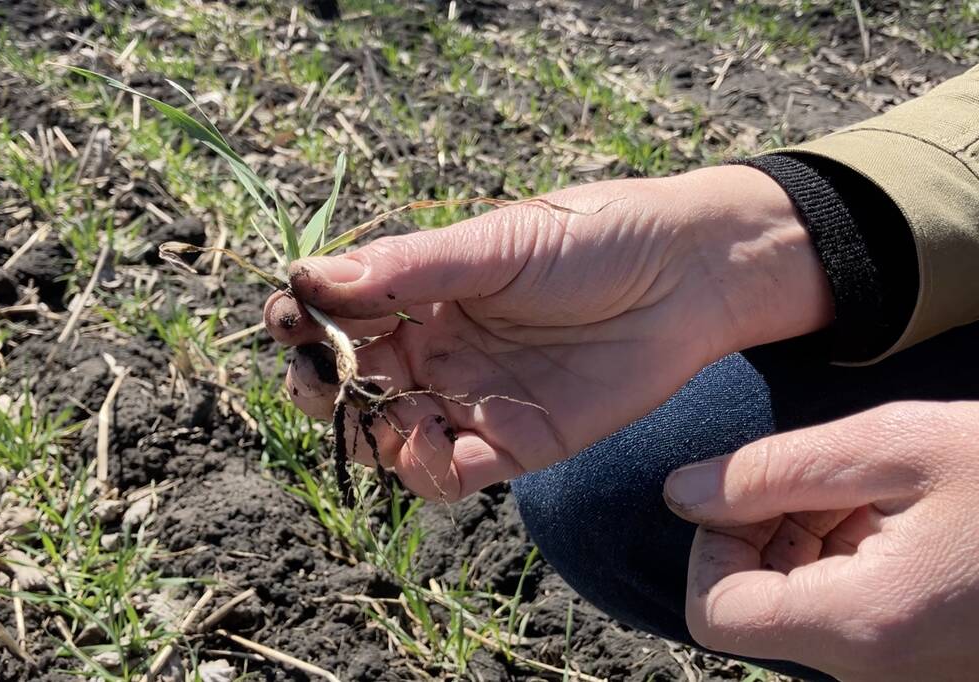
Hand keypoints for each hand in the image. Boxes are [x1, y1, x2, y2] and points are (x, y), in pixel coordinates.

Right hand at [265, 166, 831, 499]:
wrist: (689, 276)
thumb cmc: (592, 237)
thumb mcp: (496, 243)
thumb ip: (408, 266)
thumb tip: (309, 277)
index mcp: (420, 291)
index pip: (336, 316)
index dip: (303, 323)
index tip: (289, 321)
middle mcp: (435, 348)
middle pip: (350, 386)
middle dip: (323, 390)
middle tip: (325, 382)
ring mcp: (472, 398)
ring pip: (391, 437)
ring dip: (373, 438)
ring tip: (393, 421)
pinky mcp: (515, 443)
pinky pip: (452, 473)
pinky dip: (431, 473)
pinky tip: (438, 450)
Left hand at [665, 401, 978, 680]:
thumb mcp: (895, 447)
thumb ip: (772, 472)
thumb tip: (679, 494)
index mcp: (858, 625)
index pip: (713, 612)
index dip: (710, 545)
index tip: (754, 491)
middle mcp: (873, 668)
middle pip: (754, 607)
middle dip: (764, 533)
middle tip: (826, 474)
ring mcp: (903, 668)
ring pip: (799, 605)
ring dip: (809, 539)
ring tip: (875, 488)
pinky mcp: (926, 653)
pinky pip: (848, 611)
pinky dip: (848, 557)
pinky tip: (898, 513)